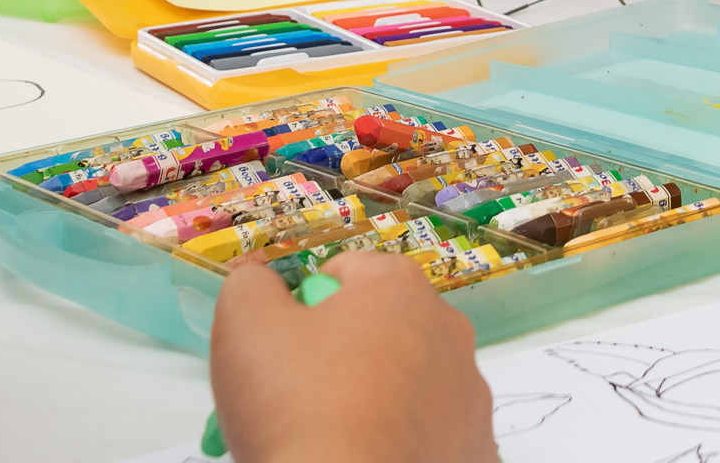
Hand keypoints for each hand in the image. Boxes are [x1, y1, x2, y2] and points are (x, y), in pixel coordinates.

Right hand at [210, 250, 494, 462]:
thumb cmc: (300, 411)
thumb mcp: (245, 326)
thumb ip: (251, 286)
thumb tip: (259, 283)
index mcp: (397, 286)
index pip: (343, 274)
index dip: (304, 309)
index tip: (285, 351)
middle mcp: (446, 329)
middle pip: (381, 328)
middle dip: (342, 354)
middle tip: (302, 399)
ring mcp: (469, 392)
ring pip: (410, 382)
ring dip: (376, 398)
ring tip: (335, 435)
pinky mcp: (475, 447)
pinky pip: (431, 432)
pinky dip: (403, 442)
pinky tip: (370, 457)